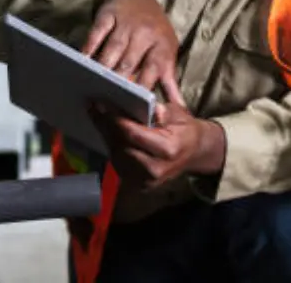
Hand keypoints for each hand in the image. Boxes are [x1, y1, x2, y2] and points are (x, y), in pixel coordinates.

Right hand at [83, 0, 184, 105]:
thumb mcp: (166, 49)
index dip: (145, 89)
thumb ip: (169, 79)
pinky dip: (89, 49)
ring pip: (113, 49)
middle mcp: (146, 33)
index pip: (154, 69)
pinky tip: (83, 63)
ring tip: (94, 88)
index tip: (136, 109)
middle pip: (130, 62)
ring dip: (104, 69)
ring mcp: (126, 23)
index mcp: (162, 44)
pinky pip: (97, 34)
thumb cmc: (153, 29)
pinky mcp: (108, 14)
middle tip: (109, 103)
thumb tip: (179, 108)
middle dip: (120, 83)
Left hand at [92, 102, 225, 190]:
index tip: (104, 105)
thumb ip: (161, 111)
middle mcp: (155, 169)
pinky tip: (108, 132)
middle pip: (121, 146)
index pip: (134, 134)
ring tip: (98, 116)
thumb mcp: (179, 114)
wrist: (195, 154)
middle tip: (95, 108)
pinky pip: (119, 164)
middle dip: (106, 125)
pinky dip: (112, 147)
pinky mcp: (140, 185)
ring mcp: (147, 180)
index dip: (116, 119)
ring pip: (116, 156)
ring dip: (106, 135)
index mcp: (168, 150)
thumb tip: (144, 104)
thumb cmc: (186, 131)